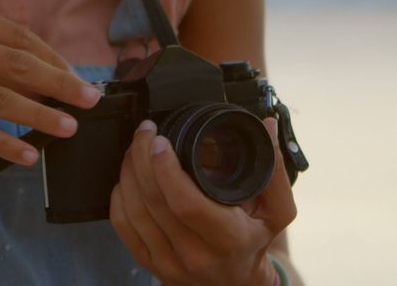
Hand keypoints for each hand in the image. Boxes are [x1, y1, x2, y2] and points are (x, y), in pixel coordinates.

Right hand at [0, 0, 101, 164]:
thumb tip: (34, 64)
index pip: (17, 36)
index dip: (53, 58)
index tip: (76, 76)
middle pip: (18, 64)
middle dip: (61, 83)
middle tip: (90, 99)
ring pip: (2, 98)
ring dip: (42, 116)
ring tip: (69, 128)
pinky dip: (6, 143)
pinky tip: (28, 155)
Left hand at [109, 117, 296, 285]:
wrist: (238, 284)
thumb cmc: (254, 242)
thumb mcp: (277, 211)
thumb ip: (273, 169)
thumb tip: (267, 126)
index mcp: (229, 239)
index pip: (187, 203)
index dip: (167, 169)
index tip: (161, 142)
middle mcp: (196, 256)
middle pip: (154, 201)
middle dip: (142, 159)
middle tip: (145, 134)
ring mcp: (169, 263)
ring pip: (134, 211)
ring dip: (128, 173)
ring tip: (135, 149)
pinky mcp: (150, 264)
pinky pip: (123, 226)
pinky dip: (119, 197)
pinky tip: (126, 178)